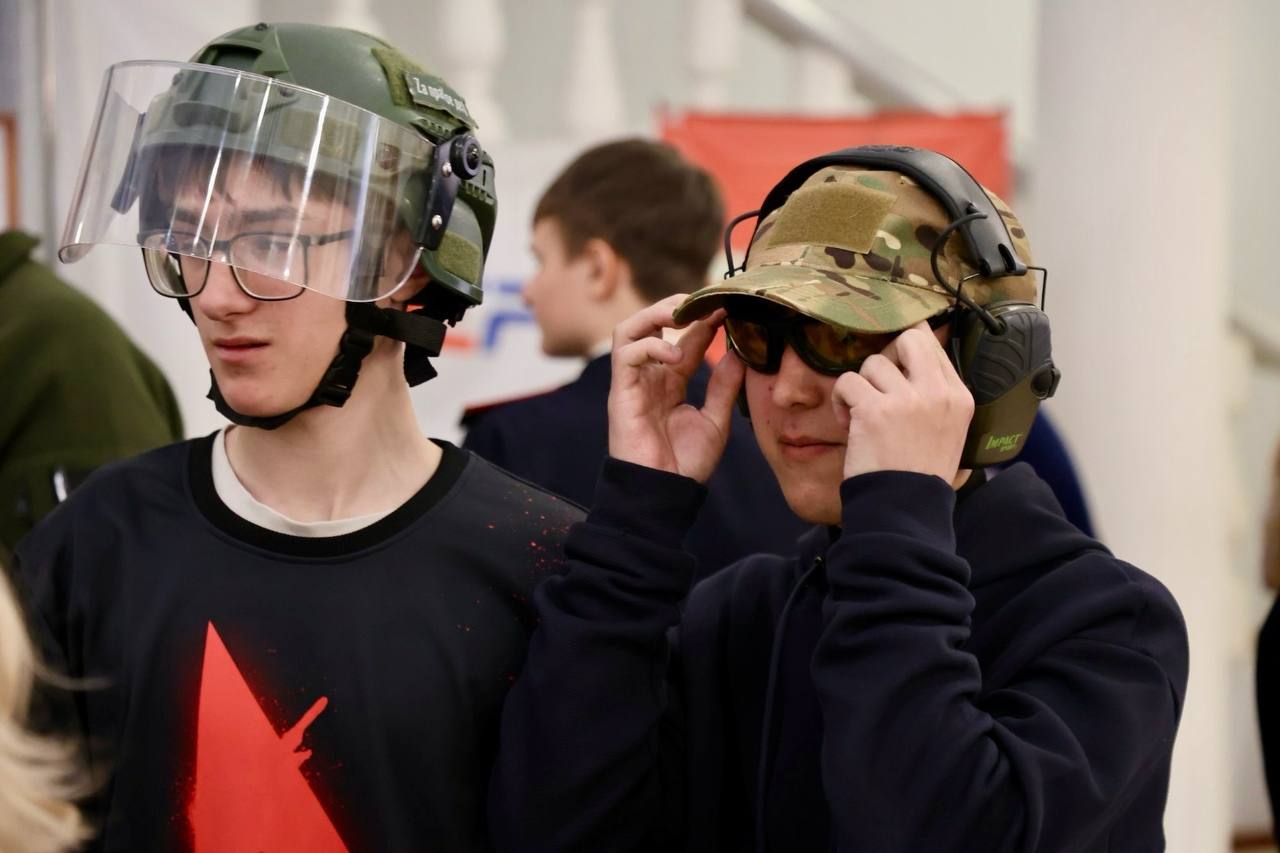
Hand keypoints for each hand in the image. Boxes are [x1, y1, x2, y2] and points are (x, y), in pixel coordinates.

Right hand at [608, 295, 744, 482]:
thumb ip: (724, 387)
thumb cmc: (685, 464)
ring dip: (655, 314)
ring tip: (682, 314)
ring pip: (630, 329)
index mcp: (671, 382)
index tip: (729, 308)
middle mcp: (650, 376)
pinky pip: (626, 354)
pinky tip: (674, 355)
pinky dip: (650, 346)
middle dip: (676, 307)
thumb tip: (739, 353)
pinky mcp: (621, 392)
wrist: (664, 494)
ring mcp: (633, 382)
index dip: (705, 320)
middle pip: (652, 324)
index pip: (685, 338)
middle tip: (704, 301)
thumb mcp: (715, 421)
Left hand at [831, 321, 973, 483]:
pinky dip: (840, 401)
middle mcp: (937, 393)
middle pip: (909, 338)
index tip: (893, 375)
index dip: (906, 354)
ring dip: (861, 386)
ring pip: (873, 362)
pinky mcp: (874, 410)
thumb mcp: (950, 434)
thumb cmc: (921, 475)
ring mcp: (907, 400)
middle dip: (887, 355)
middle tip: (878, 385)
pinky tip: (848, 425)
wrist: (903, 508)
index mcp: (959, 398)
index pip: (932, 346)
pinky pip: (847, 381)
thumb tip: (923, 358)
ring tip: (862, 416)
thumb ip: (939, 399)